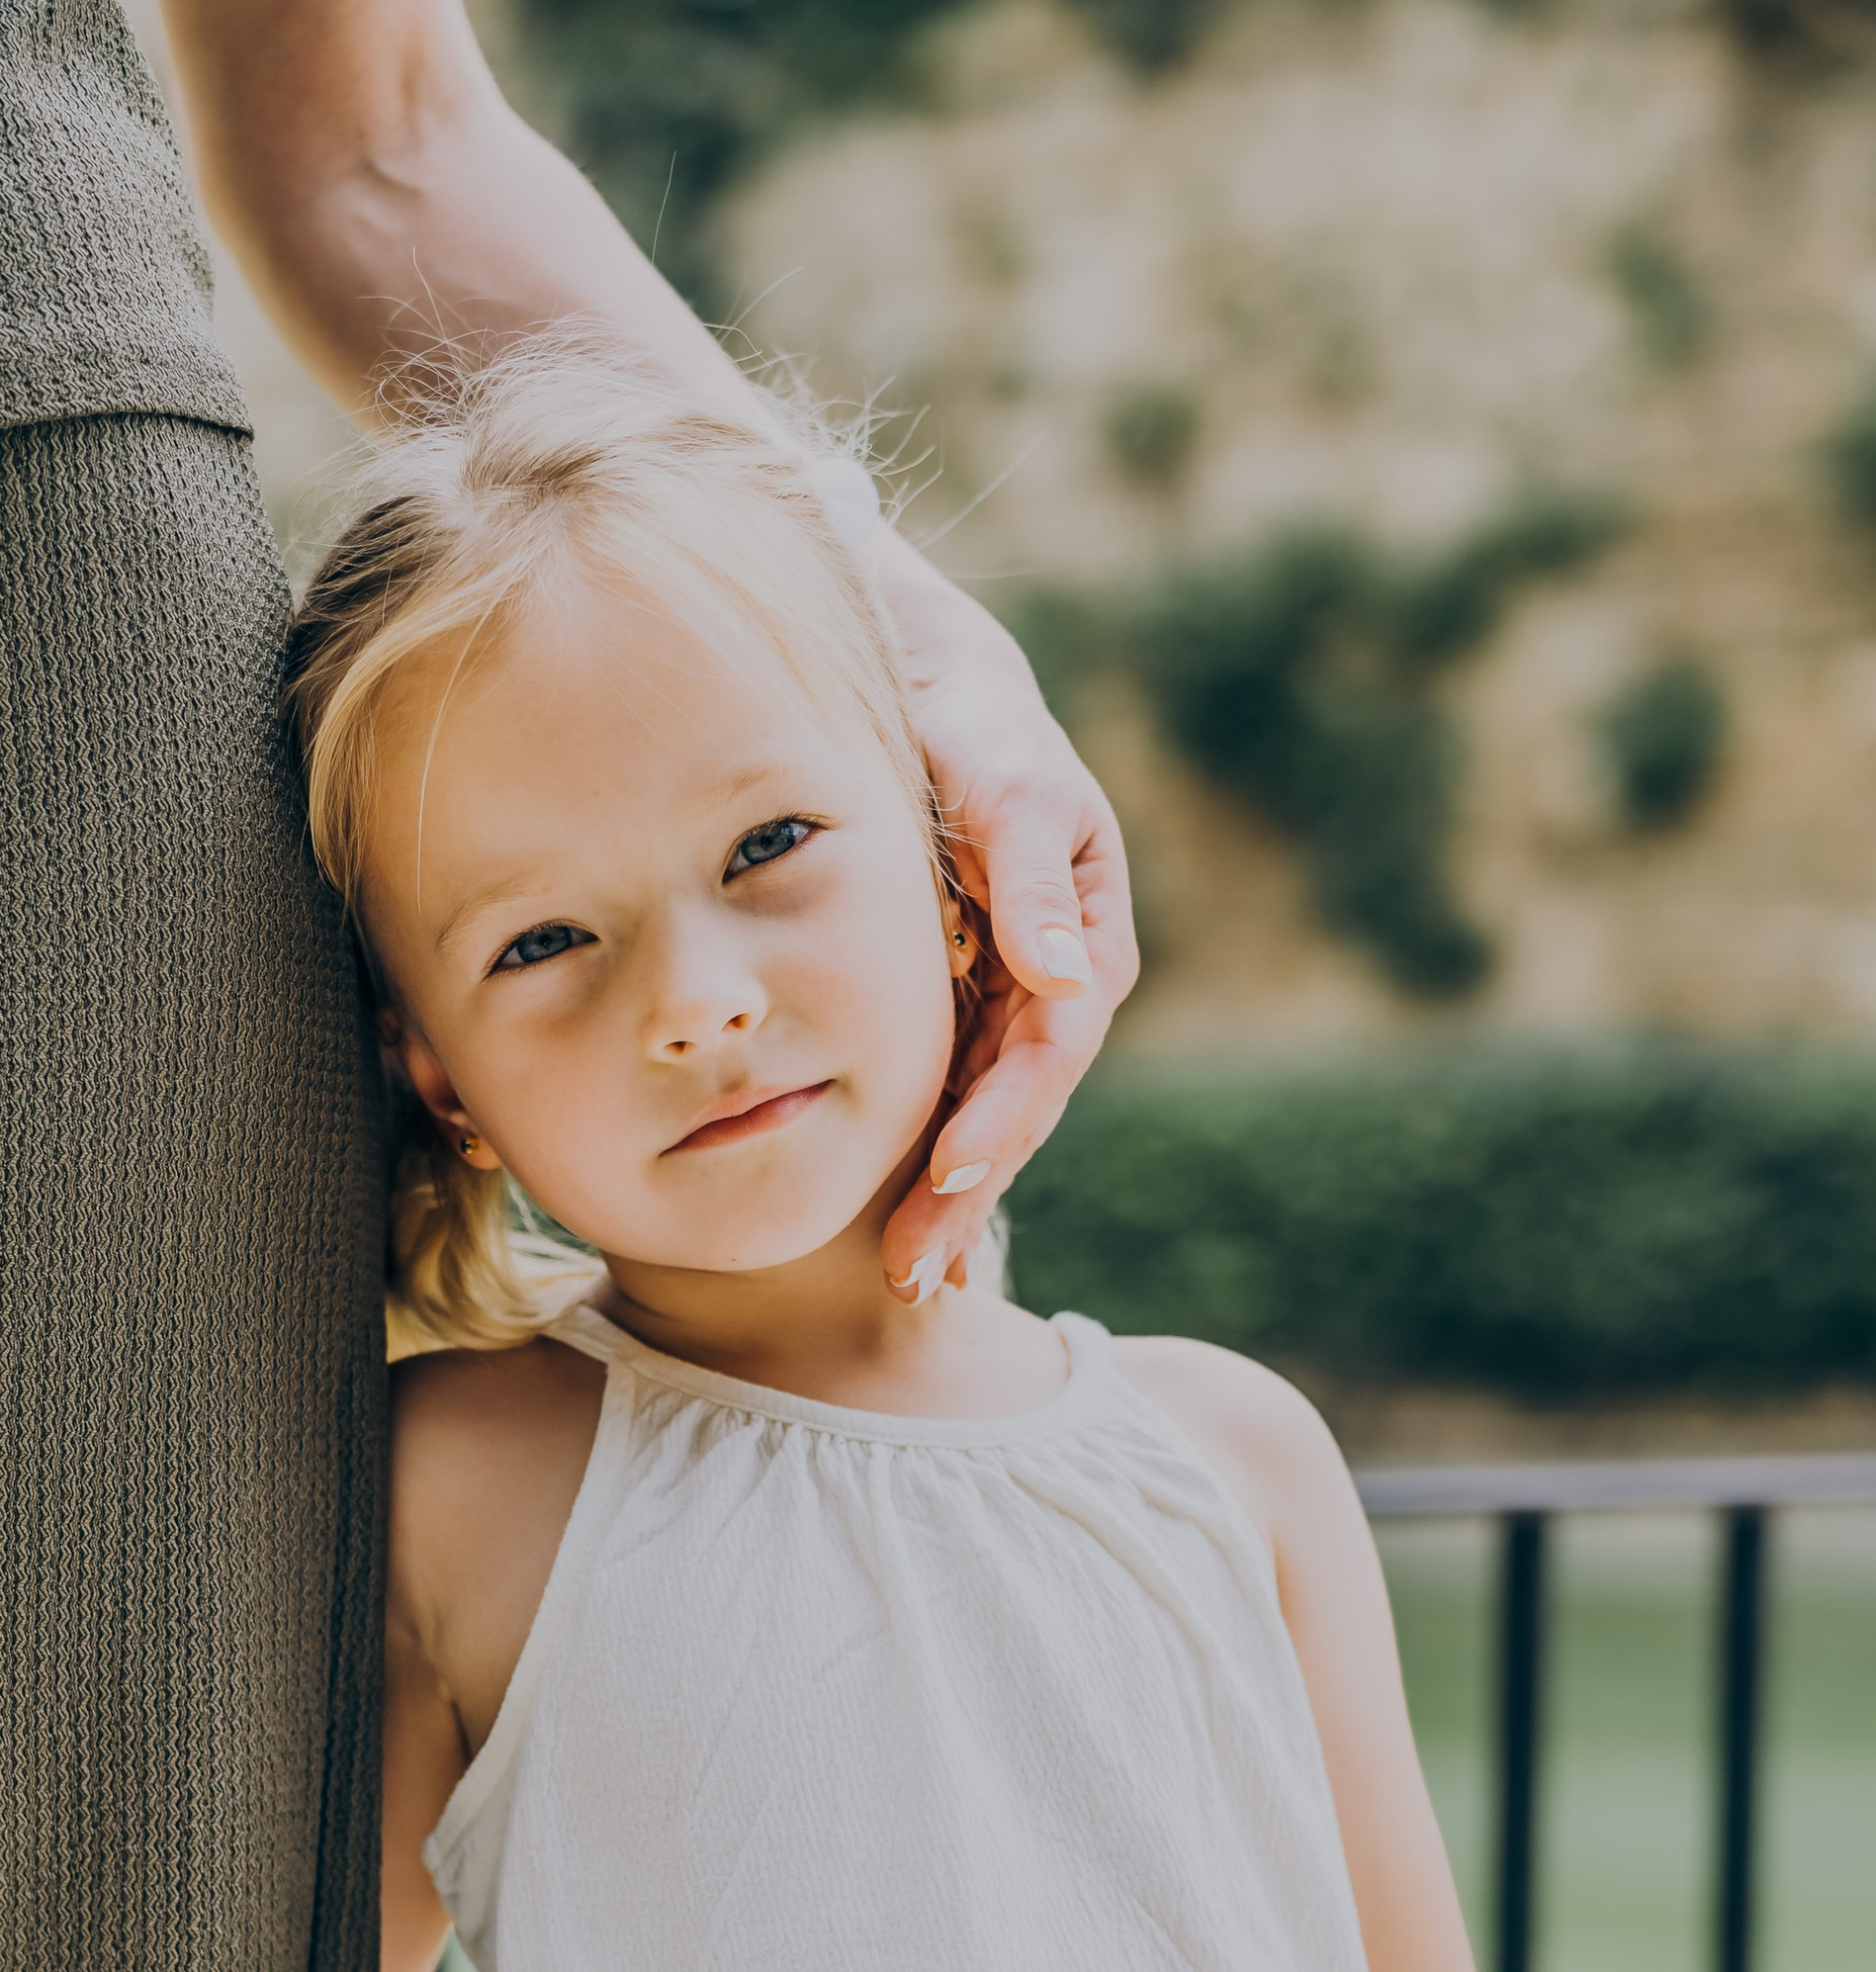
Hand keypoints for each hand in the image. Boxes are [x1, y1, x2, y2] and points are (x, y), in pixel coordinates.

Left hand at [872, 535, 1136, 1306]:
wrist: (927, 692)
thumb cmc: (973, 726)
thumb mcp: (1006, 781)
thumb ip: (1025, 873)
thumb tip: (1067, 976)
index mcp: (1082, 941)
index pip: (1047, 1050)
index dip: (1001, 1114)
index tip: (947, 1170)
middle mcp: (1053, 988)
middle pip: (1017, 1109)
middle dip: (970, 1192)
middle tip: (916, 1271)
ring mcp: (1005, 1006)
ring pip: (983, 1119)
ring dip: (949, 1201)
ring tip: (905, 1279)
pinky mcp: (955, 1012)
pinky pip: (945, 1098)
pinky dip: (921, 1161)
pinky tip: (889, 1228)